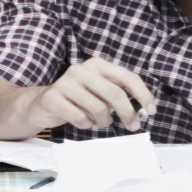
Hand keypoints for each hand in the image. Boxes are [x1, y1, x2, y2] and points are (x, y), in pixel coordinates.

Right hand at [24, 57, 154, 130]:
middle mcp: (81, 69)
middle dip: (128, 114)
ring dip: (103, 122)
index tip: (151, 110)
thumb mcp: (100, 93)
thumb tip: (142, 109)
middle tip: (133, 126)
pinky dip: (85, 125)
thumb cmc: (76, 100)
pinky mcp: (53, 98)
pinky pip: (81, 118)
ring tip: (97, 121)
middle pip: (115, 94)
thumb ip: (118, 96)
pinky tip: (81, 120)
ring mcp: (65, 82)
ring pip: (98, 109)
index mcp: (96, 65)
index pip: (127, 77)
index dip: (143, 94)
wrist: (40, 104)